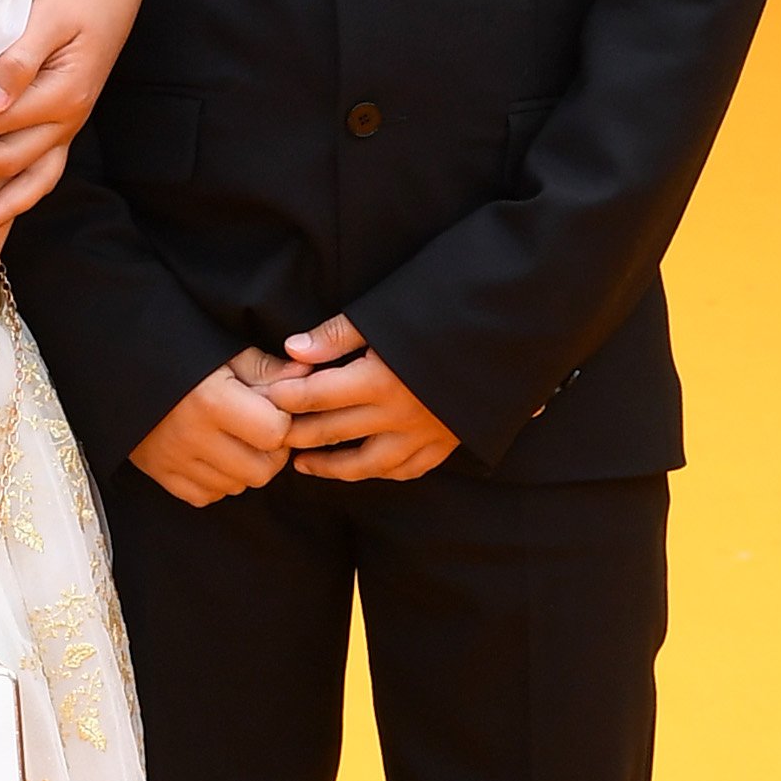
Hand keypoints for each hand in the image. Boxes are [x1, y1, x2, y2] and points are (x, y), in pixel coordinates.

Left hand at [0, 0, 138, 241]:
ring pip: (32, 181)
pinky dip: (20, 197)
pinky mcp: (62, 128)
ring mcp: (67, 130)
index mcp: (64, 97)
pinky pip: (42, 174)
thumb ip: (18, 61)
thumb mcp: (48, 20)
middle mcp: (68, 122)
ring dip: (1, 209)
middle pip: (6, 158)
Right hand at [127, 358, 293, 507]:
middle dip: (271, 452)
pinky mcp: (160, 474)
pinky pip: (207, 496)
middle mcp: (193, 437)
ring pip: (237, 486)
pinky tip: (212, 456)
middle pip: (261, 470)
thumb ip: (267, 369)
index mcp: (212, 401)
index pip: (276, 433)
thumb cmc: (179, 356)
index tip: (276, 410)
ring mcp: (174, 460)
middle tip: (260, 430)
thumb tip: (308, 376)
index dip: (284, 422)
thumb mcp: (225, 352)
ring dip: (245, 467)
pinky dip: (217, 481)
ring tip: (235, 440)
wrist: (118, 368)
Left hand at [258, 314, 458, 484]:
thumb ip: (337, 336)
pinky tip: (364, 468)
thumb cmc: (447, 309)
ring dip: (330, 466)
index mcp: (380, 381)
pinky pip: (409, 468)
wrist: (515, 329)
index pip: (315, 396)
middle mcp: (399, 415)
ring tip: (303, 464)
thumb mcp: (387, 313)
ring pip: (367, 463)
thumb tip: (292, 350)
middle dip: (296, 435)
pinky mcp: (448, 441)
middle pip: (332, 432)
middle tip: (269, 437)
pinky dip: (382, 471)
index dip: (285, 398)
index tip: (266, 398)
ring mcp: (425, 434)